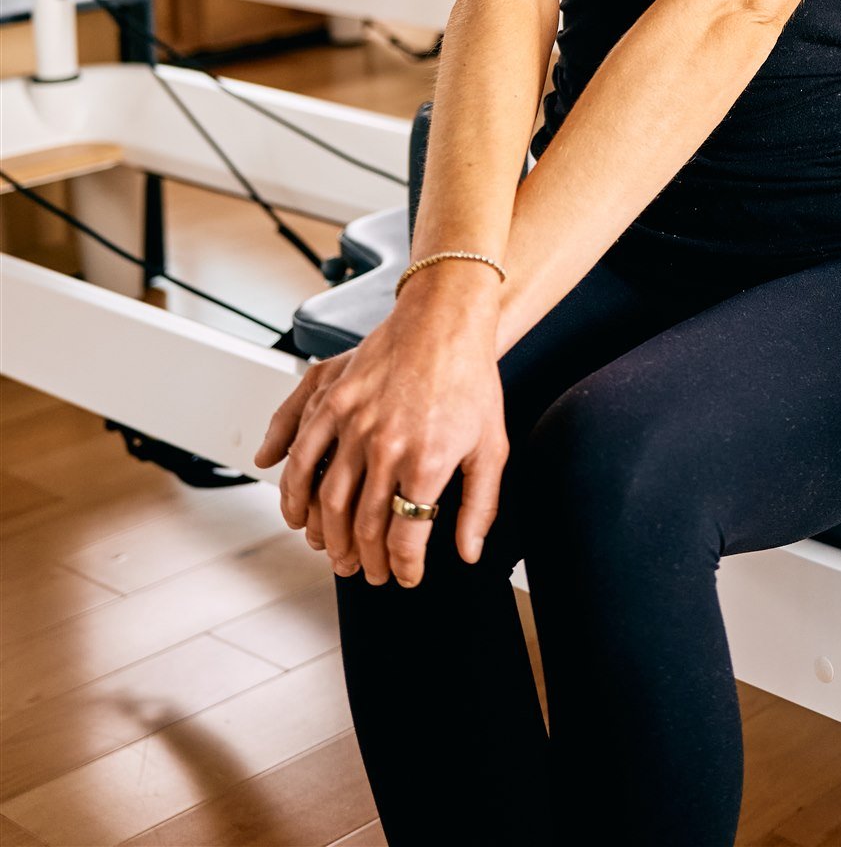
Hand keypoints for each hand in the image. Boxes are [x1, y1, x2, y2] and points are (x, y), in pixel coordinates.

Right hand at [252, 289, 507, 588]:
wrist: (447, 321)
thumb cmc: (471, 379)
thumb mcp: (491, 446)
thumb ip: (479, 505)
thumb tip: (467, 552)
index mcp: (428, 460)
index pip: (406, 536)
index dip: (403, 567)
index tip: (404, 576)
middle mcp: (387, 445)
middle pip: (364, 525)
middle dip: (365, 560)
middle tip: (367, 572)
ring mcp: (355, 422)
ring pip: (327, 500)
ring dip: (327, 537)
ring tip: (335, 553)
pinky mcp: (334, 400)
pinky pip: (303, 456)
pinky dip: (293, 492)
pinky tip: (297, 513)